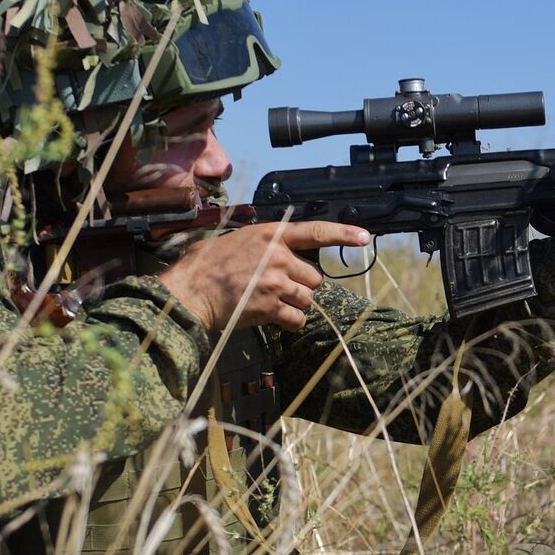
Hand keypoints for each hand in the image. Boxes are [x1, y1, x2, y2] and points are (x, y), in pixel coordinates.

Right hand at [159, 221, 369, 331]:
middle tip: (276, 288)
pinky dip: (289, 322)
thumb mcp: (235, 240)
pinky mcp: (271, 306)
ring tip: (268, 302)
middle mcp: (278, 256)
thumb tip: (278, 250)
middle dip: (301, 286)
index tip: (364, 237)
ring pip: (307, 299)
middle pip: (314, 277)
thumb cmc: (205, 266)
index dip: (343, 235)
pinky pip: (297, 319)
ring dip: (294, 304)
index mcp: (271, 234)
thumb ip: (263, 243)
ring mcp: (276, 282)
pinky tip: (271, 318)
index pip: (316, 231)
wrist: (190, 292)